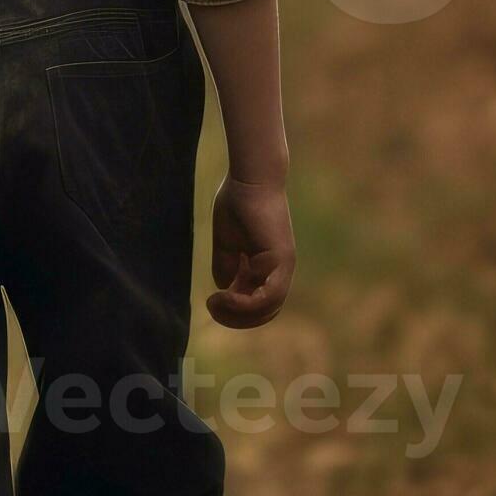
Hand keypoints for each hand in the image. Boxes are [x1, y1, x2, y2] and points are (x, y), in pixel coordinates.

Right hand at [207, 177, 294, 328]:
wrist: (250, 177)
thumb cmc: (237, 201)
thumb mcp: (227, 243)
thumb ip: (227, 267)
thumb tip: (226, 290)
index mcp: (269, 267)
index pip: (259, 304)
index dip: (236, 311)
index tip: (212, 301)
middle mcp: (280, 269)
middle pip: (265, 313)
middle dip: (236, 318)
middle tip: (212, 306)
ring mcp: (283, 265)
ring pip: (268, 309)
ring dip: (238, 313)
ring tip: (215, 301)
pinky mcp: (281, 259)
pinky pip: (268, 296)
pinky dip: (246, 304)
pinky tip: (224, 295)